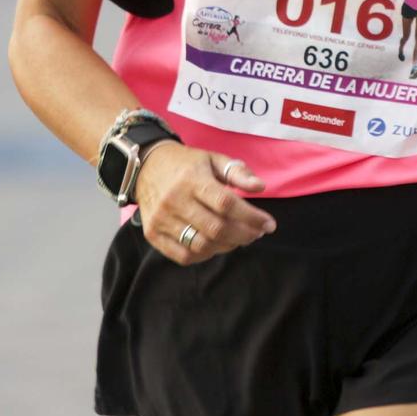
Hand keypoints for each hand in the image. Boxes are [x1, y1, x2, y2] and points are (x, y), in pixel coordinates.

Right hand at [134, 145, 275, 263]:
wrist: (147, 166)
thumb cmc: (187, 164)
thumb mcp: (213, 159)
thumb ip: (237, 172)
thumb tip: (260, 187)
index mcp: (192, 179)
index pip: (226, 204)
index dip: (251, 217)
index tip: (268, 224)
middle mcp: (175, 200)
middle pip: (216, 228)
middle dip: (244, 235)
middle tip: (257, 233)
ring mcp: (161, 219)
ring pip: (201, 245)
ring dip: (227, 246)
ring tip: (239, 239)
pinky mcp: (152, 234)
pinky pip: (183, 256)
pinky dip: (205, 256)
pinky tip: (216, 246)